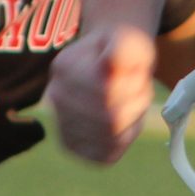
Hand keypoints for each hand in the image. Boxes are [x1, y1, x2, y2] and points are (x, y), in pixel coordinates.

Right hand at [45, 24, 156, 163]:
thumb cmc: (121, 53)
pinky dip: (123, 141)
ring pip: (110, 139)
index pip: (107, 93)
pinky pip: (105, 155)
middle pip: (110, 119)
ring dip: (132, 122)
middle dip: (135, 105)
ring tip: (131, 104)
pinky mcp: (71, 146)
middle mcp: (55, 96)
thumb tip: (111, 63)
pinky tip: (123, 123)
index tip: (137, 75)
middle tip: (139, 91)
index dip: (134, 87)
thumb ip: (126, 48)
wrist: (106, 64)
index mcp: (65, 66)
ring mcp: (59, 123)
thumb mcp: (130, 41)